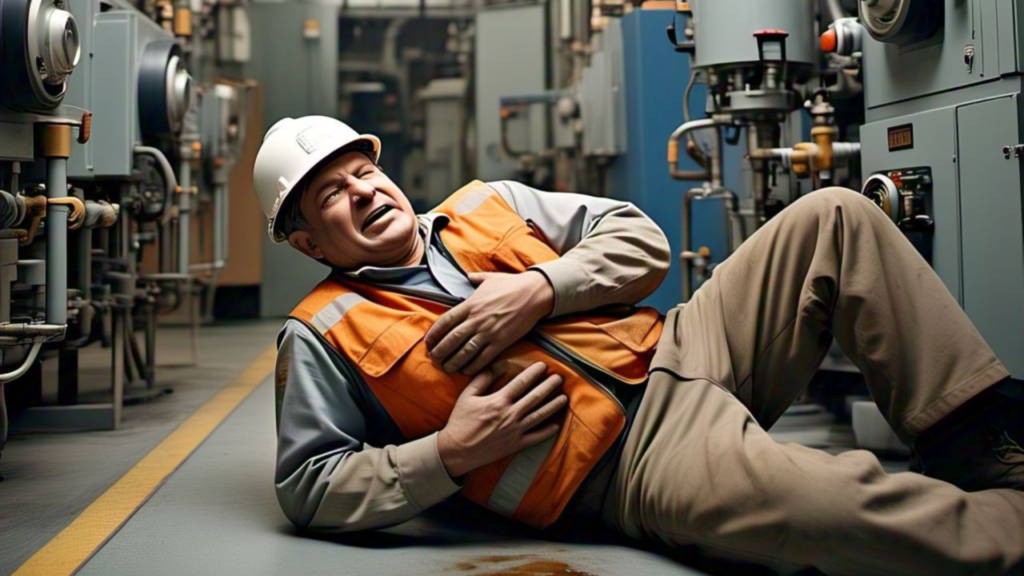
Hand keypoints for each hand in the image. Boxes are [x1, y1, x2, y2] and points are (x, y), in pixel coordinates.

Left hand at [425, 271, 554, 374]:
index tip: (428, 343)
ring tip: (447, 368)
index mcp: (470, 304)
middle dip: (440, 352)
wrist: (535, 293)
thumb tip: (467, 276)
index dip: (433, 334)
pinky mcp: (501, 342)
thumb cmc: (512, 285)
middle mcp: (476, 319)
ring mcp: (489, 332)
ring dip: (453, 362)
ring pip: (465, 352)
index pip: (445, 321)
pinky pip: (483, 358)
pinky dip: (472, 366)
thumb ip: (475, 279)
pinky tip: (466, 370)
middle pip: (451, 340)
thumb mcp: (490, 279)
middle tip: (434, 359)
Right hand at [437, 362, 566, 477]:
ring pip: (540, 416)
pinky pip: (536, 438)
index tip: (544, 365)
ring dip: (553, 406)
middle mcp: (510, 414)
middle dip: (549, 386)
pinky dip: (548, 432)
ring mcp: (515, 431)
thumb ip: (482, 379)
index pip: (521, 383)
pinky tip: (556, 425)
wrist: (457, 451)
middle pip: (535, 397)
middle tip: (560, 378)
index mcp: (498, 401)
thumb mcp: (467, 396)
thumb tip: (495, 366)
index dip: (534, 373)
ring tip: (564, 397)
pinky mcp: (516, 445)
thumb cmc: (460, 422)